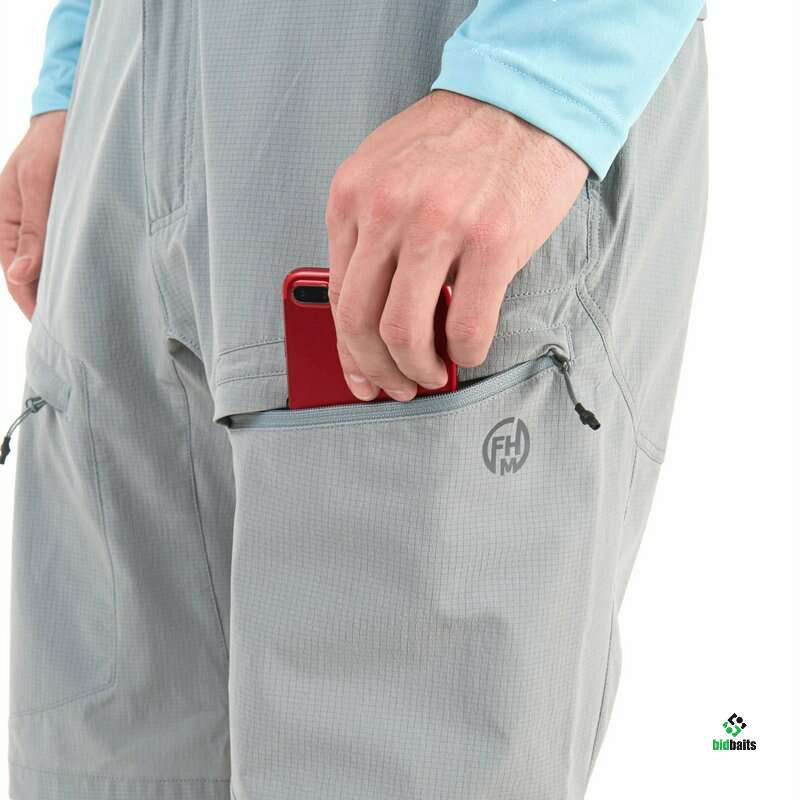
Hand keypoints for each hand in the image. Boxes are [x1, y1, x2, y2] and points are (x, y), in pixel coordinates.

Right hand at [0, 111, 65, 318]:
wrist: (72, 119)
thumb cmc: (52, 145)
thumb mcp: (39, 183)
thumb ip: (33, 229)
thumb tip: (21, 275)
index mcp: (4, 222)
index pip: (14, 276)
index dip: (30, 303)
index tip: (49, 327)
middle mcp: (20, 229)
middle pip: (30, 278)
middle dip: (46, 304)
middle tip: (73, 334)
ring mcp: (41, 227)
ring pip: (47, 268)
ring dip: (60, 290)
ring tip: (82, 317)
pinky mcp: (61, 222)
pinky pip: (62, 253)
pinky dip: (72, 270)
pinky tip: (88, 286)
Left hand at [325, 90, 587, 401]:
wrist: (527, 96)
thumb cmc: (459, 139)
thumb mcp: (388, 171)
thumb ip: (369, 235)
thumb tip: (367, 315)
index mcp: (353, 195)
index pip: (338, 295)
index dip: (347, 349)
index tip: (362, 374)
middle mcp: (387, 209)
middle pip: (360, 322)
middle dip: (377, 369)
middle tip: (397, 385)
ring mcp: (439, 225)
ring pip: (404, 333)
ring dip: (417, 370)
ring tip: (432, 373)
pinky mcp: (492, 242)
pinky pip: (467, 326)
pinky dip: (465, 354)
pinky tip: (468, 351)